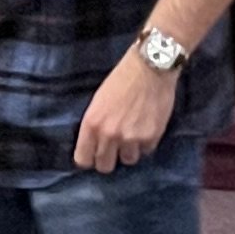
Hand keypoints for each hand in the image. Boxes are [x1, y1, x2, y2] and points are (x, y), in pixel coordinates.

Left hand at [74, 47, 177, 174]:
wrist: (150, 67)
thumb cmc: (122, 79)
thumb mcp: (98, 101)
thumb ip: (95, 125)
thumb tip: (95, 145)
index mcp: (92, 124)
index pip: (83, 160)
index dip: (89, 159)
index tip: (94, 155)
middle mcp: (109, 135)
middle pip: (105, 166)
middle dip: (109, 159)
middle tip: (115, 149)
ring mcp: (131, 138)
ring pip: (128, 160)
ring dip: (130, 151)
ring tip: (134, 135)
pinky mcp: (151, 137)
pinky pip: (146, 151)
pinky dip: (146, 143)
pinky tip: (146, 127)